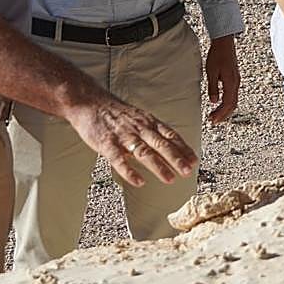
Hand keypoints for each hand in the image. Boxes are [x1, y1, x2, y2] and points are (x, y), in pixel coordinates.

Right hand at [67, 96, 195, 187]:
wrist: (89, 102)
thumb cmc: (116, 113)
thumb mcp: (139, 117)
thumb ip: (153, 132)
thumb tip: (171, 146)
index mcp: (148, 122)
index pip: (170, 135)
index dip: (183, 148)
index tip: (195, 160)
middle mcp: (139, 128)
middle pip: (161, 144)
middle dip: (176, 158)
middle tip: (188, 171)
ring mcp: (123, 136)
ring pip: (144, 152)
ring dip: (158, 166)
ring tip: (170, 179)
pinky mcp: (107, 143)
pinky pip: (119, 159)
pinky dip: (130, 171)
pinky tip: (139, 182)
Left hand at [204, 35, 240, 124]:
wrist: (224, 43)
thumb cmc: (217, 55)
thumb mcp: (211, 72)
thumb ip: (213, 88)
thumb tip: (213, 101)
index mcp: (231, 83)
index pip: (228, 104)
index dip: (220, 114)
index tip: (213, 120)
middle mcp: (236, 83)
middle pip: (232, 104)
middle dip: (223, 114)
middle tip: (213, 121)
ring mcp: (236, 81)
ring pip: (233, 100)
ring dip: (224, 109)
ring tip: (215, 114)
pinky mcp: (234, 78)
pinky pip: (232, 94)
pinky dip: (226, 102)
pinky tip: (219, 102)